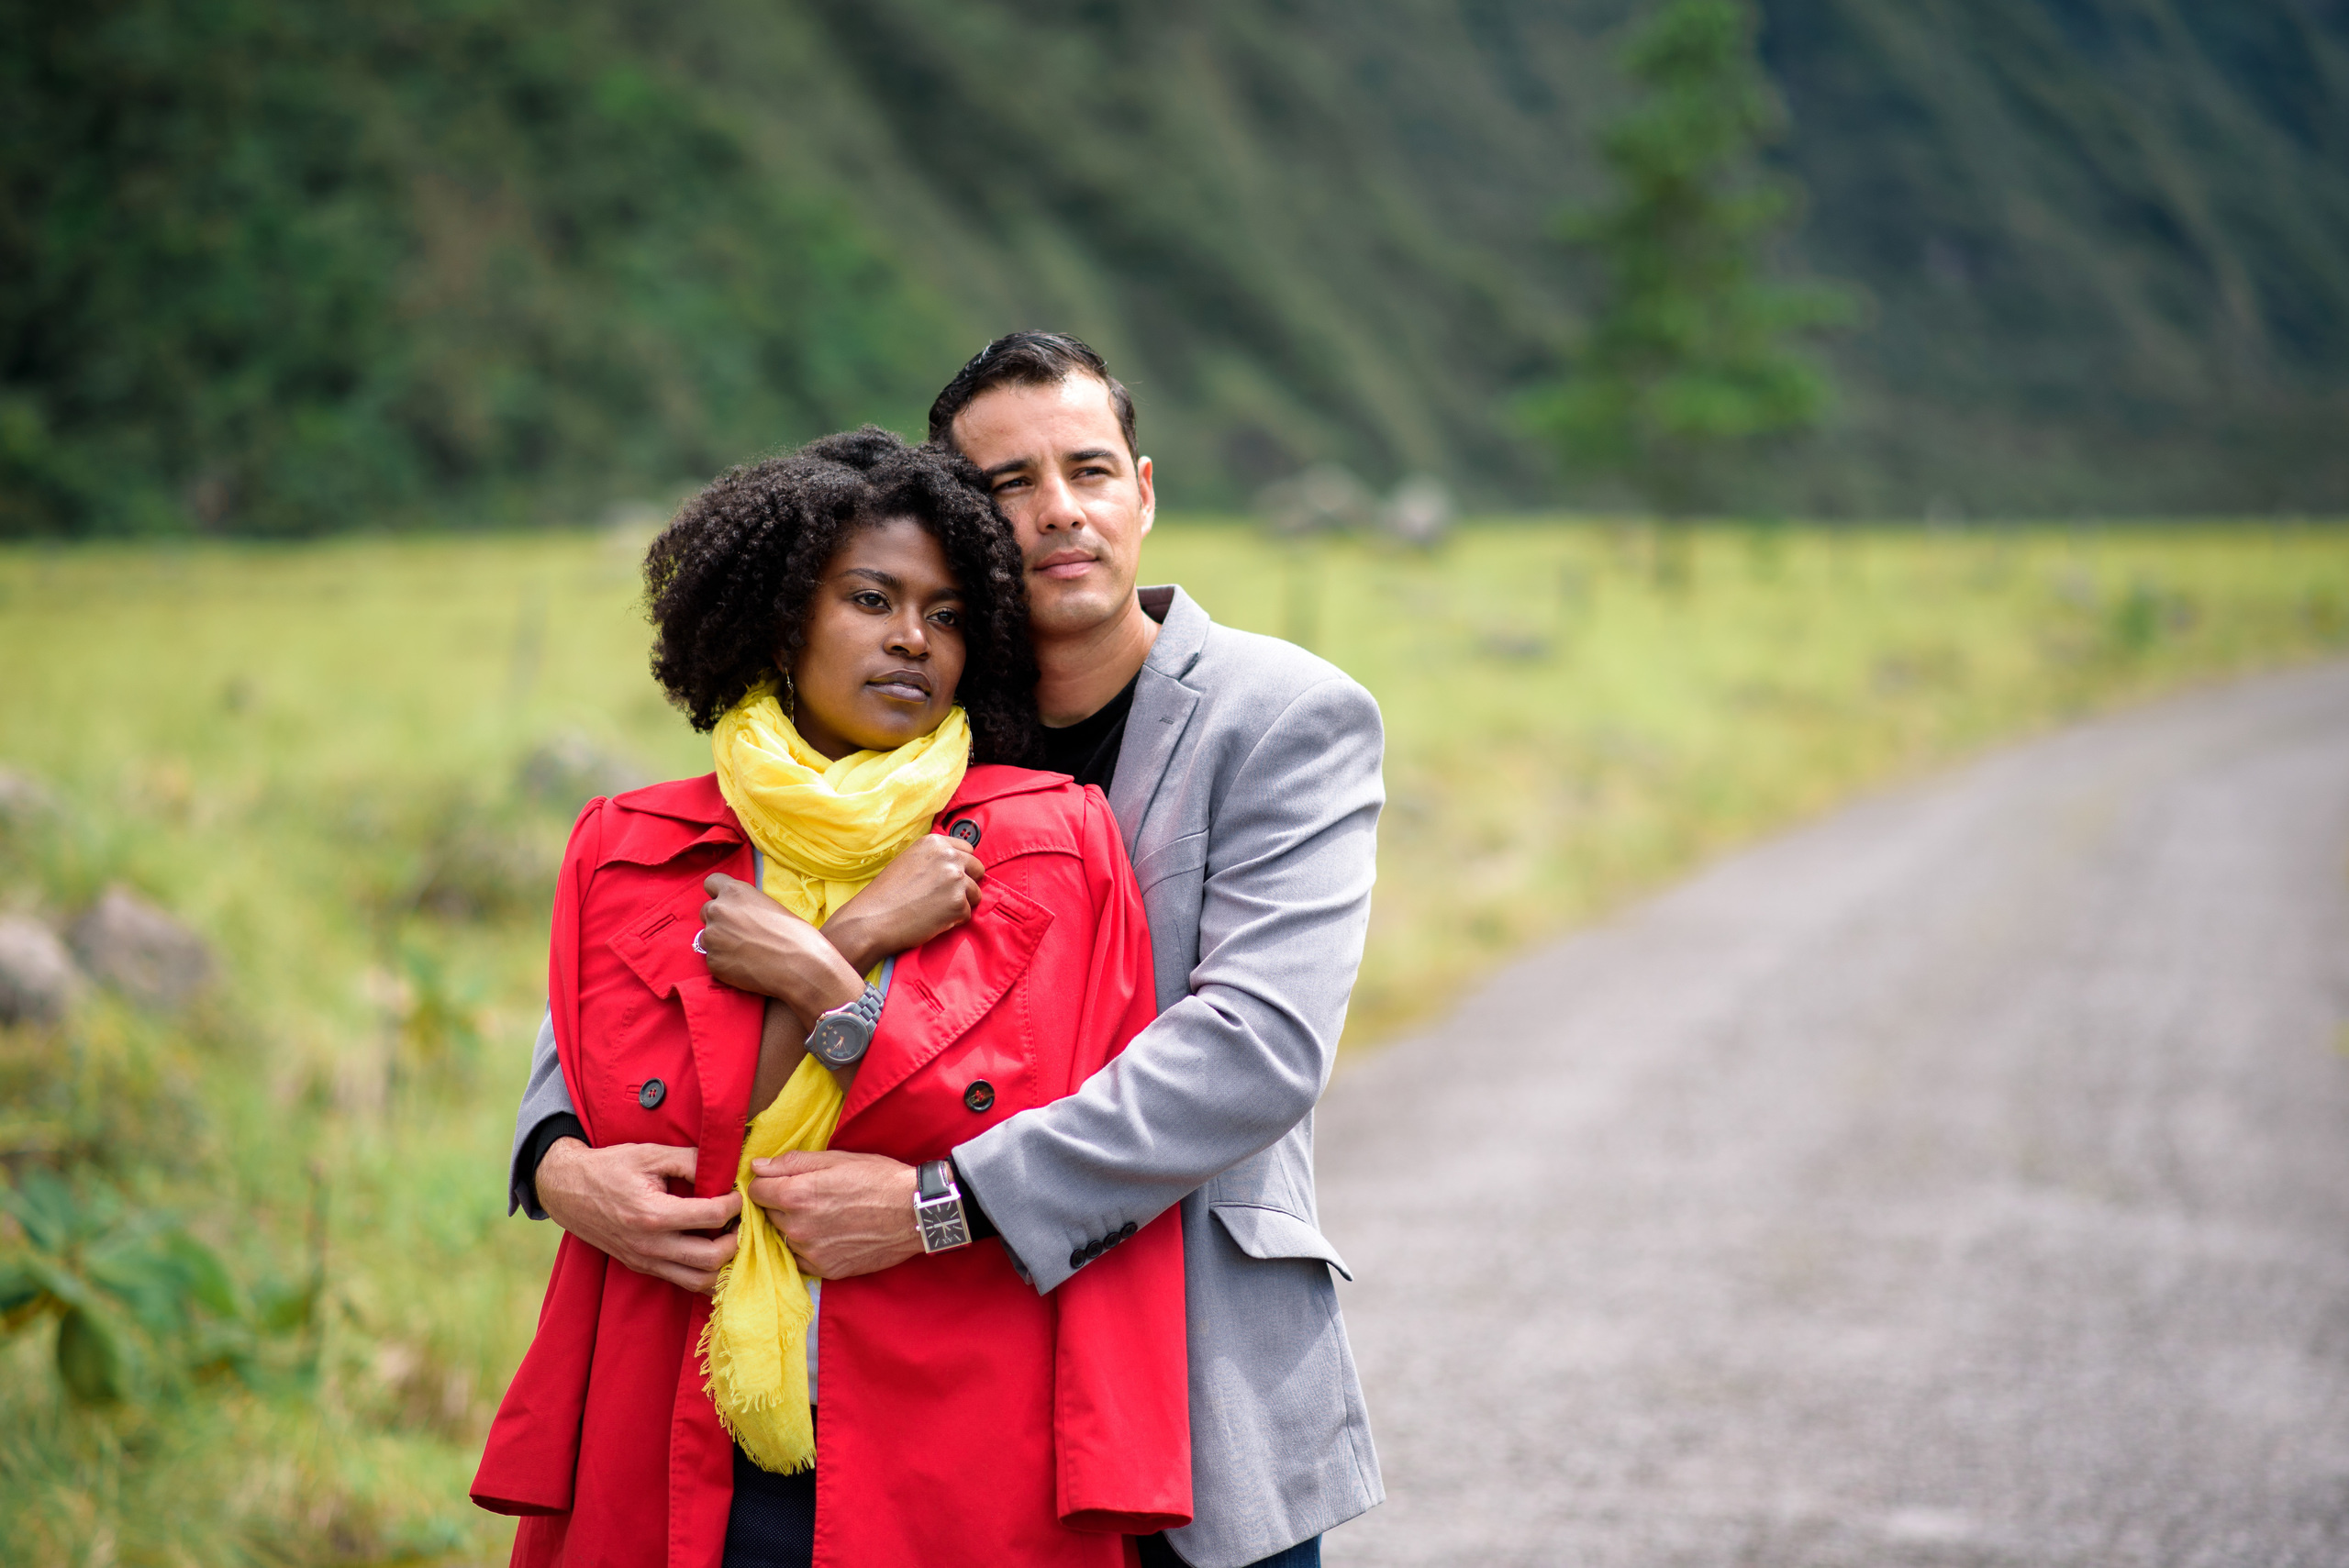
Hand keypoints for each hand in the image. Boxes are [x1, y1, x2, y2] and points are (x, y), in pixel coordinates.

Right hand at [537, 1139, 741, 1294]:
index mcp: (653, 1214)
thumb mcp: (651, 1154)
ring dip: (723, 1262)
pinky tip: (711, 1247)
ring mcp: (645, 1261)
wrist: (567, 1190)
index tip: (738, 1192)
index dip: (735, 1203)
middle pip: (713, 1258)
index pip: (713, 1216)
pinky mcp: (642, 1267)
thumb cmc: (609, 1167)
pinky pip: (683, 1281)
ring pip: (701, 1281)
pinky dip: (704, 1271)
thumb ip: (691, 1161)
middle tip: (740, 1219)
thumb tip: (726, 1168)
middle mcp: (650, 1245)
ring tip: (728, 1235)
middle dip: (737, 1238)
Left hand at [700, 874, 863, 1015]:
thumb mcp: (769, 905)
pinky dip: (725, 963)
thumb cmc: (794, 934)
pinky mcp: (713, 962)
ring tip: (745, 951)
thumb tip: (737, 913)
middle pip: (706, 911)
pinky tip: (745, 965)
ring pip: (707, 937)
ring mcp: (713, 937)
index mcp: (735, 892)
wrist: (801, 966)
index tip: (727, 904)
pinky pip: (713, 959)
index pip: (711, 883)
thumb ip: (745, 905)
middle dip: (719, 920)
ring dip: (720, 943)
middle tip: (740, 932)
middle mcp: (719, 910)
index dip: (718, 894)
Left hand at [746, 1150, 921, 1278]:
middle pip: (768, 1215)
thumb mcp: (836, 1159)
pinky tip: (828, 1235)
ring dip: (793, 1227)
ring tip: (822, 1216)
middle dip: (781, 1204)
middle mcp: (798, 1227)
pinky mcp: (825, 1270)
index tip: (782, 1181)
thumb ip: (791, 1162)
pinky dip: (807, 1248)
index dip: (768, 1183)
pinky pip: (799, 1259)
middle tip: (810, 1196)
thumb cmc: (878, 1178)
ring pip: (783, 1237)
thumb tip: (757, 1167)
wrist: (914, 1213)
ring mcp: (810, 1252)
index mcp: (797, 1195)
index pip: (755, 1191)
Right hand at [820, 835, 984, 970]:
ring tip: (934, 909)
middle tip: (944, 897)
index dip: (961, 866)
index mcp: (935, 842)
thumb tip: (958, 863)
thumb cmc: (887, 893)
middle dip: (966, 883)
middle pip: (977, 869)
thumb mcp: (909, 860)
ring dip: (961, 903)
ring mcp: (956, 879)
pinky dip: (954, 920)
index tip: (948, 879)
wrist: (873, 919)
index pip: (968, 849)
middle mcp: (949, 856)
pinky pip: (968, 913)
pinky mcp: (959, 903)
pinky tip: (933, 920)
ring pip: (975, 893)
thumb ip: (934, 858)